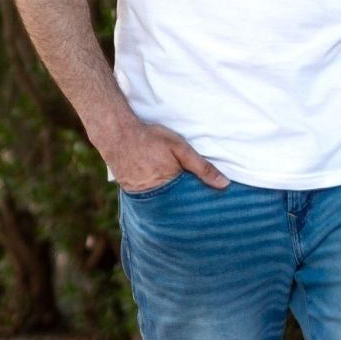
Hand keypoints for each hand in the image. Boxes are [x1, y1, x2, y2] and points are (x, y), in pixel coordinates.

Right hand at [95, 120, 225, 192]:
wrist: (116, 133)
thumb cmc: (150, 138)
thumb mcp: (180, 148)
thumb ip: (202, 167)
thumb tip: (224, 184)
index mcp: (170, 186)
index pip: (190, 201)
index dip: (198, 201)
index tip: (208, 206)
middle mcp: (154, 195)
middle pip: (175, 204)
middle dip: (184, 204)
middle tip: (193, 205)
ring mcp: (140, 194)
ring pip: (160, 203)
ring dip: (168, 201)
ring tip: (177, 199)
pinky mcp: (130, 191)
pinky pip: (146, 198)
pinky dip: (154, 195)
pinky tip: (158, 189)